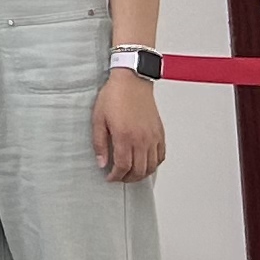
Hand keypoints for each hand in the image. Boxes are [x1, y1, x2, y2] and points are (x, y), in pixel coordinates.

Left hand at [95, 67, 166, 182]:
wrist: (131, 81)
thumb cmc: (114, 97)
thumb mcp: (98, 119)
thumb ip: (99, 143)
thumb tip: (102, 163)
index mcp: (124, 136)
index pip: (123, 166)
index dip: (116, 176)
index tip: (110, 178)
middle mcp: (141, 139)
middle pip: (139, 170)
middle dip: (128, 178)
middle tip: (119, 177)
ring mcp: (152, 137)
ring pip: (151, 166)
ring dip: (141, 174)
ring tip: (131, 174)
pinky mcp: (159, 133)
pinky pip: (161, 156)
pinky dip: (154, 164)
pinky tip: (145, 164)